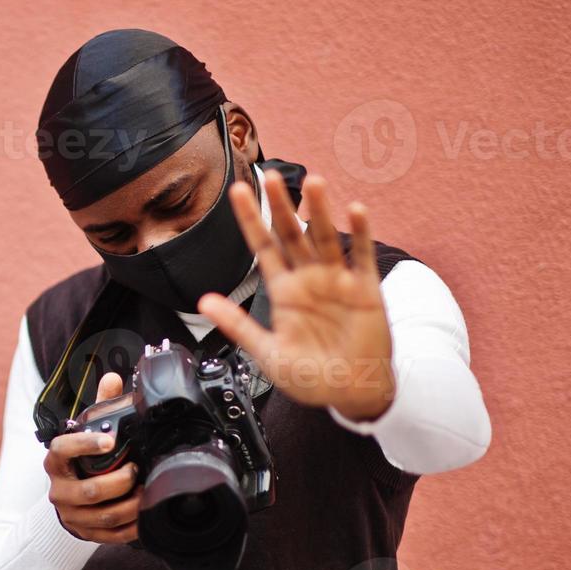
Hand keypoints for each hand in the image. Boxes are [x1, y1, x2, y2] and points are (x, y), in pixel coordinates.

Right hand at [43, 372, 141, 543]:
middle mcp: (59, 489)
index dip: (84, 444)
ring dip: (129, 505)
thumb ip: (98, 407)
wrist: (67, 499)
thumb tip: (112, 378)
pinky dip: (131, 528)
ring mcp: (71, 514)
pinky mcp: (84, 533)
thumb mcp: (84, 434)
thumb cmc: (79, 462)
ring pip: (103, 516)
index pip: (62, 449)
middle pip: (90, 490)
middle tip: (137, 470)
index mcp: (55, 461)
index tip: (109, 440)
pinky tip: (145, 517)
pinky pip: (110, 536)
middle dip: (120, 482)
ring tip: (146, 492)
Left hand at [197, 172, 395, 420]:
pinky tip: (355, 210)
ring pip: (326, 238)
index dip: (250, 220)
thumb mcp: (267, 353)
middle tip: (271, 175)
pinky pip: (362, 257)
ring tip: (313, 182)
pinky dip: (360, 233)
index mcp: (283, 291)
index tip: (236, 192)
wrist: (351, 394)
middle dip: (282, 206)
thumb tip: (204, 301)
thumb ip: (237, 326)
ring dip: (320, 210)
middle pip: (292, 234)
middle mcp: (309, 279)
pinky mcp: (366, 290)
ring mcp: (337, 281)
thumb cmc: (310, 376)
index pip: (263, 247)